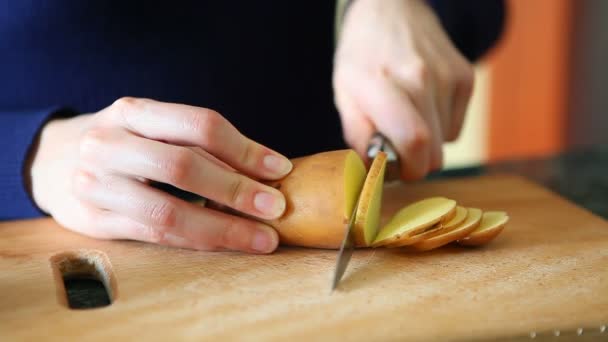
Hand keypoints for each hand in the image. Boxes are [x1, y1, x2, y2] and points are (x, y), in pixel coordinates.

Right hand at [28, 97, 292, 253]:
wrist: (50, 160)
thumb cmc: (121, 143)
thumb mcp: (151, 128)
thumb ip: (197, 144)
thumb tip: (264, 172)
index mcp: (132, 111)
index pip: (200, 124)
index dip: (245, 148)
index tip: (280, 169)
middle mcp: (109, 143)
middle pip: (184, 165)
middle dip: (237, 190)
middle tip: (276, 207)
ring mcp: (96, 184)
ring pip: (168, 211)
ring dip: (223, 227)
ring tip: (262, 237)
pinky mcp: (93, 221)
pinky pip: (155, 236)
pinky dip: (198, 240)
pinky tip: (226, 242)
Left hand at [333, 0, 474, 179]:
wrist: (392, 11)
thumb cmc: (363, 56)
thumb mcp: (344, 93)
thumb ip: (357, 134)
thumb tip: (376, 167)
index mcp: (382, 83)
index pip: (412, 141)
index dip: (408, 169)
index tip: (396, 170)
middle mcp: (420, 78)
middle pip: (433, 152)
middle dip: (415, 162)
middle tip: (397, 147)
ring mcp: (448, 77)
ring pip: (446, 143)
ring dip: (427, 141)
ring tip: (407, 115)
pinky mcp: (465, 77)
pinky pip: (456, 127)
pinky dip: (440, 126)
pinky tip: (423, 104)